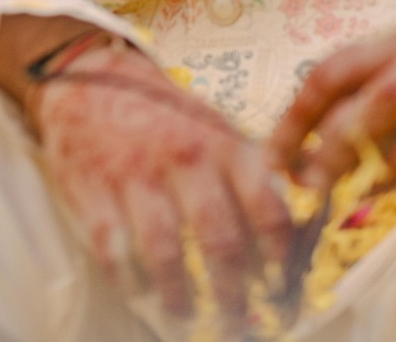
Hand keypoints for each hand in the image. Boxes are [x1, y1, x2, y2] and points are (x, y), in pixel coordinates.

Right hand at [26, 42, 292, 329]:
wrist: (87, 78)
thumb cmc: (161, 113)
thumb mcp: (215, 124)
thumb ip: (257, 164)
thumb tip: (309, 198)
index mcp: (223, 145)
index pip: (266, 208)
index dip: (279, 258)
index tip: (281, 287)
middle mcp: (184, 159)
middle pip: (220, 240)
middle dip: (234, 293)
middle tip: (239, 322)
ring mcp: (136, 175)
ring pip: (166, 251)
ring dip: (181, 296)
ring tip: (187, 318)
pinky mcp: (93, 189)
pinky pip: (114, 249)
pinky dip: (129, 280)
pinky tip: (140, 292)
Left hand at [269, 36, 395, 209]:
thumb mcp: (372, 87)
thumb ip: (332, 117)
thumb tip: (285, 166)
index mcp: (389, 49)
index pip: (332, 74)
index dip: (297, 119)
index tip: (275, 161)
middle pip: (385, 99)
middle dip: (342, 146)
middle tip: (315, 185)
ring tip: (371, 190)